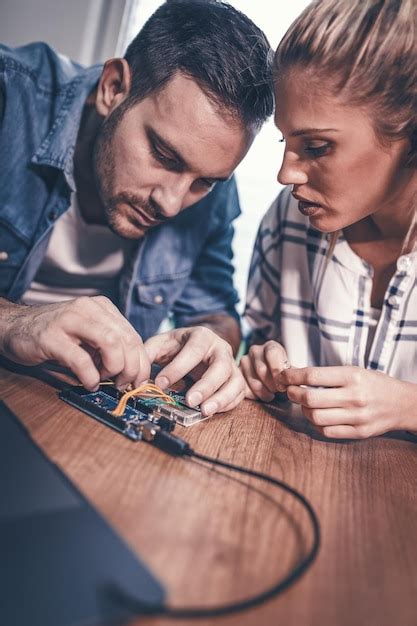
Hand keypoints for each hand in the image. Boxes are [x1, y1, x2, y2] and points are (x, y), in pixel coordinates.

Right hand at [0, 296, 149, 389]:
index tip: (139, 381)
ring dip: (114, 369)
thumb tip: (133, 372)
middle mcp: (89, 309)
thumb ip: (109, 346)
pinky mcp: (52, 337)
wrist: (15, 327)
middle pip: (127, 340)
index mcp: (102, 308)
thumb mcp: (87, 335)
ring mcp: (70, 321)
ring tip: (106, 380)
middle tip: (124, 384)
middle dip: (132, 368)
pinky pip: (82, 361)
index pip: (134, 335)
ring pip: (111, 344)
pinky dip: (90, 377)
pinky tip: (88, 383)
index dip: (141, 363)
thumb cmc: (53, 334)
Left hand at [144, 326, 244, 415]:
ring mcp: (231, 365)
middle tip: (190, 401)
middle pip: (221, 366)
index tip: (161, 383)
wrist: (198, 344)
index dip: (178, 368)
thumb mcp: (161, 344)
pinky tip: (212, 411)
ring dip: (222, 398)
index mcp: (202, 336)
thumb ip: (148, 355)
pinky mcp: (236, 379)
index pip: (193, 350)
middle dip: (206, 385)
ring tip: (204, 411)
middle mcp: (221, 349)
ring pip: (235, 381)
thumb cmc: (179, 346)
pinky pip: (239, 393)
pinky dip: (228, 404)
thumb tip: (138, 374)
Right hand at [240, 340, 288, 400]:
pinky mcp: (237, 375)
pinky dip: (256, 396)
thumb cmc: (284, 375)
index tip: (284, 384)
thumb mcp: (291, 372)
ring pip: (254, 382)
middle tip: (279, 391)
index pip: (273, 353)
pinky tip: (262, 394)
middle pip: (262, 370)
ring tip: (272, 394)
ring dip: (266, 393)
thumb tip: (294, 381)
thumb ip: (293, 374)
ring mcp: (244, 362)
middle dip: (273, 385)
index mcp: (271, 346)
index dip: (279, 370)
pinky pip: (245, 389)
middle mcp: (255, 351)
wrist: (274, 379)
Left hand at [279, 365, 416, 438]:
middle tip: (290, 390)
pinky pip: (326, 431)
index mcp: (352, 376)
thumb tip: (295, 374)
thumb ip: (327, 375)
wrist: (402, 403)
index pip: (313, 375)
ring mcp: (356, 417)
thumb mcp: (354, 371)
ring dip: (303, 410)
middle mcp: (354, 396)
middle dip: (293, 394)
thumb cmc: (374, 384)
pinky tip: (317, 416)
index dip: (292, 376)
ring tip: (305, 404)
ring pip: (315, 416)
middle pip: (310, 398)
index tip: (284, 376)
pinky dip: (316, 424)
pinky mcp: (359, 433)